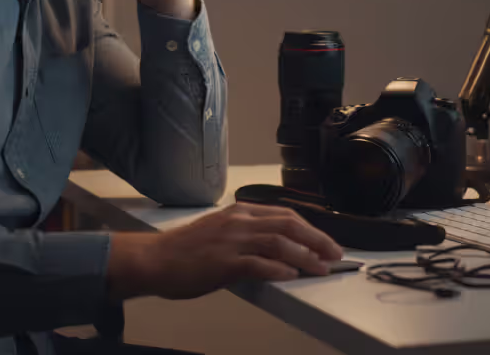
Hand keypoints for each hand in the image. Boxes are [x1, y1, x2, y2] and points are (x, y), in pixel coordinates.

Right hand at [107, 203, 343, 300]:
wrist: (154, 259)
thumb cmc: (184, 251)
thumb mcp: (220, 233)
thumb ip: (247, 236)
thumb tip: (276, 251)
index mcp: (240, 212)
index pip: (285, 215)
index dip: (310, 229)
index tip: (325, 242)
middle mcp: (239, 221)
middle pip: (288, 225)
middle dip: (316, 239)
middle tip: (335, 254)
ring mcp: (231, 240)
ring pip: (278, 242)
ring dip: (304, 256)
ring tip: (321, 268)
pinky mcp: (223, 261)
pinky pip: (257, 263)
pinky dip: (278, 269)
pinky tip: (291, 276)